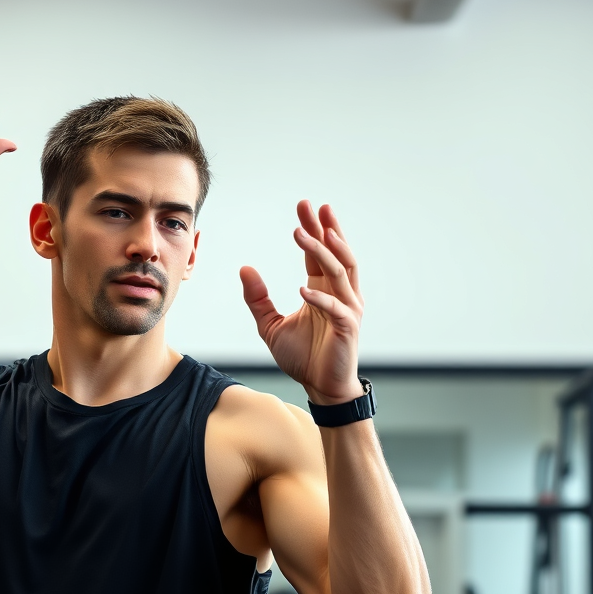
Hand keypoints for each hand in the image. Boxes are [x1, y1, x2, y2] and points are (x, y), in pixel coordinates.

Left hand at [241, 200, 363, 403]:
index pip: (319, 253)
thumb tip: (244, 268)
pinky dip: (319, 299)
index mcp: (322, 290)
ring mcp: (347, 309)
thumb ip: (257, 299)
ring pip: (339, 273)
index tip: (304, 207)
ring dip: (322, 253)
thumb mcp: (270, 325)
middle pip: (334, 254)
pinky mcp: (348, 328)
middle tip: (309, 206)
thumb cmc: (302, 357)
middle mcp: (340, 294)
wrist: (320, 387)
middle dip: (322, 229)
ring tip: (306, 235)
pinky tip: (303, 289)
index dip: (313, 230)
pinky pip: (335, 308)